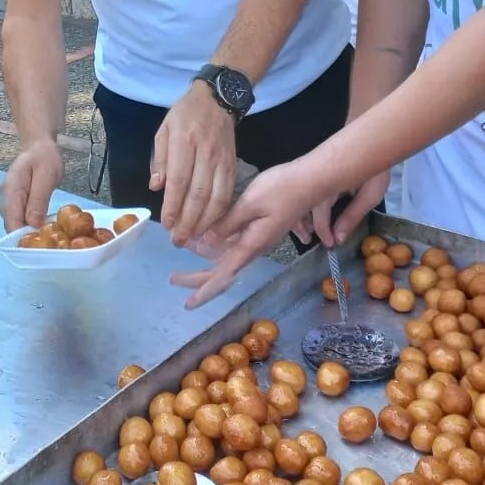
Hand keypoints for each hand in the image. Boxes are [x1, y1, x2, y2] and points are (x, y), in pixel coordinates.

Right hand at [0, 140, 66, 230]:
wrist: (38, 147)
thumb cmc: (44, 159)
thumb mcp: (46, 177)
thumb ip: (38, 201)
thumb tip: (33, 225)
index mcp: (11, 191)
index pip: (12, 223)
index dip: (24, 236)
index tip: (41, 242)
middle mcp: (4, 198)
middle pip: (12, 226)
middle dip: (28, 234)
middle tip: (49, 235)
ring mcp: (6, 200)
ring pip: (14, 223)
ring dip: (29, 228)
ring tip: (48, 227)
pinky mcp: (11, 202)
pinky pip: (18, 218)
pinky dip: (28, 222)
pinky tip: (41, 220)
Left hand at [154, 84, 238, 245]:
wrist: (217, 99)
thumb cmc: (185, 115)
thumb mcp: (164, 130)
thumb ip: (160, 159)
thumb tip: (156, 187)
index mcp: (184, 141)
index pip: (179, 179)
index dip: (173, 205)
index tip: (167, 224)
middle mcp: (206, 152)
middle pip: (199, 193)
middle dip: (188, 221)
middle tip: (179, 240)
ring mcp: (222, 159)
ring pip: (217, 197)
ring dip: (205, 222)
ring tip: (194, 238)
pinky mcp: (233, 164)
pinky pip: (228, 193)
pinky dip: (221, 212)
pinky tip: (212, 225)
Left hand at [169, 159, 320, 308]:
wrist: (311, 180)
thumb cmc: (282, 190)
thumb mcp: (250, 204)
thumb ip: (228, 224)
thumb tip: (206, 242)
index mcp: (251, 245)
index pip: (224, 276)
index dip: (205, 291)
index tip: (188, 303)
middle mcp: (254, 246)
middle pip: (223, 270)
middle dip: (198, 277)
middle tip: (174, 278)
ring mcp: (257, 237)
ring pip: (226, 256)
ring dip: (205, 258)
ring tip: (185, 251)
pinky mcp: (260, 227)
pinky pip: (234, 243)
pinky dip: (216, 243)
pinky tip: (205, 236)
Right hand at [301, 168, 389, 247]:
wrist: (373, 143)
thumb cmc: (374, 170)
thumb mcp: (370, 194)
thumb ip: (353, 216)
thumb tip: (339, 238)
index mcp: (329, 185)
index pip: (319, 213)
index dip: (322, 232)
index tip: (329, 244)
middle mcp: (316, 180)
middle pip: (301, 206)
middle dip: (302, 226)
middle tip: (307, 241)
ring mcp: (314, 176)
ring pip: (298, 199)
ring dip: (300, 216)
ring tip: (305, 233)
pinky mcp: (316, 174)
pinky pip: (304, 192)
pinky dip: (302, 206)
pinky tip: (308, 216)